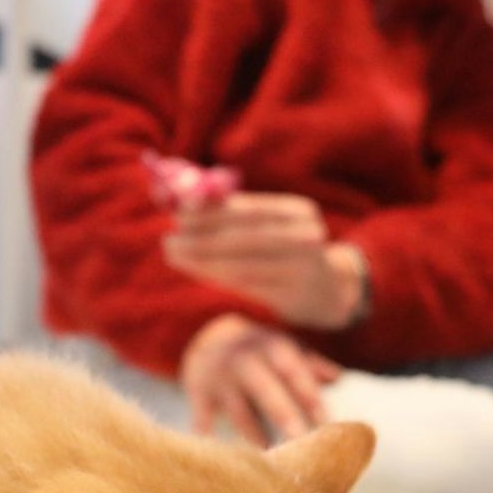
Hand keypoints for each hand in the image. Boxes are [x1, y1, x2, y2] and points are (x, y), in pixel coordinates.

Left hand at [163, 192, 364, 329]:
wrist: (323, 289)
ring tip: (174, 254)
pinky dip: (217, 276)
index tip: (178, 213)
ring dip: (203, 259)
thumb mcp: (264, 225)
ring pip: (243, 263)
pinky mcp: (293, 293)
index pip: (249, 209)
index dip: (212, 210)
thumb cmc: (280, 250)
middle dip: (202, 237)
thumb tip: (178, 198)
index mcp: (297, 211)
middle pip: (245, 236)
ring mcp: (303, 267)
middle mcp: (305, 236)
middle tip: (169, 239)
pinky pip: (248, 285)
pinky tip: (195, 270)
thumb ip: (227, 211)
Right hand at [180, 314, 343, 446]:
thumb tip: (339, 378)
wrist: (208, 340)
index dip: (309, 396)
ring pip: (239, 411)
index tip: (326, 424)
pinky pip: (204, 418)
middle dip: (284, 417)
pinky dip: (209, 437)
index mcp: (270, 346)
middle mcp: (244, 358)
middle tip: (301, 444)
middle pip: (266, 390)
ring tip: (272, 463)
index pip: (293, 371)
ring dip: (255, 436)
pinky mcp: (199, 392)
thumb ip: (309, 364)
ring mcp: (219, 377)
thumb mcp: (283, 347)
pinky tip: (223, 462)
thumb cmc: (260, 353)